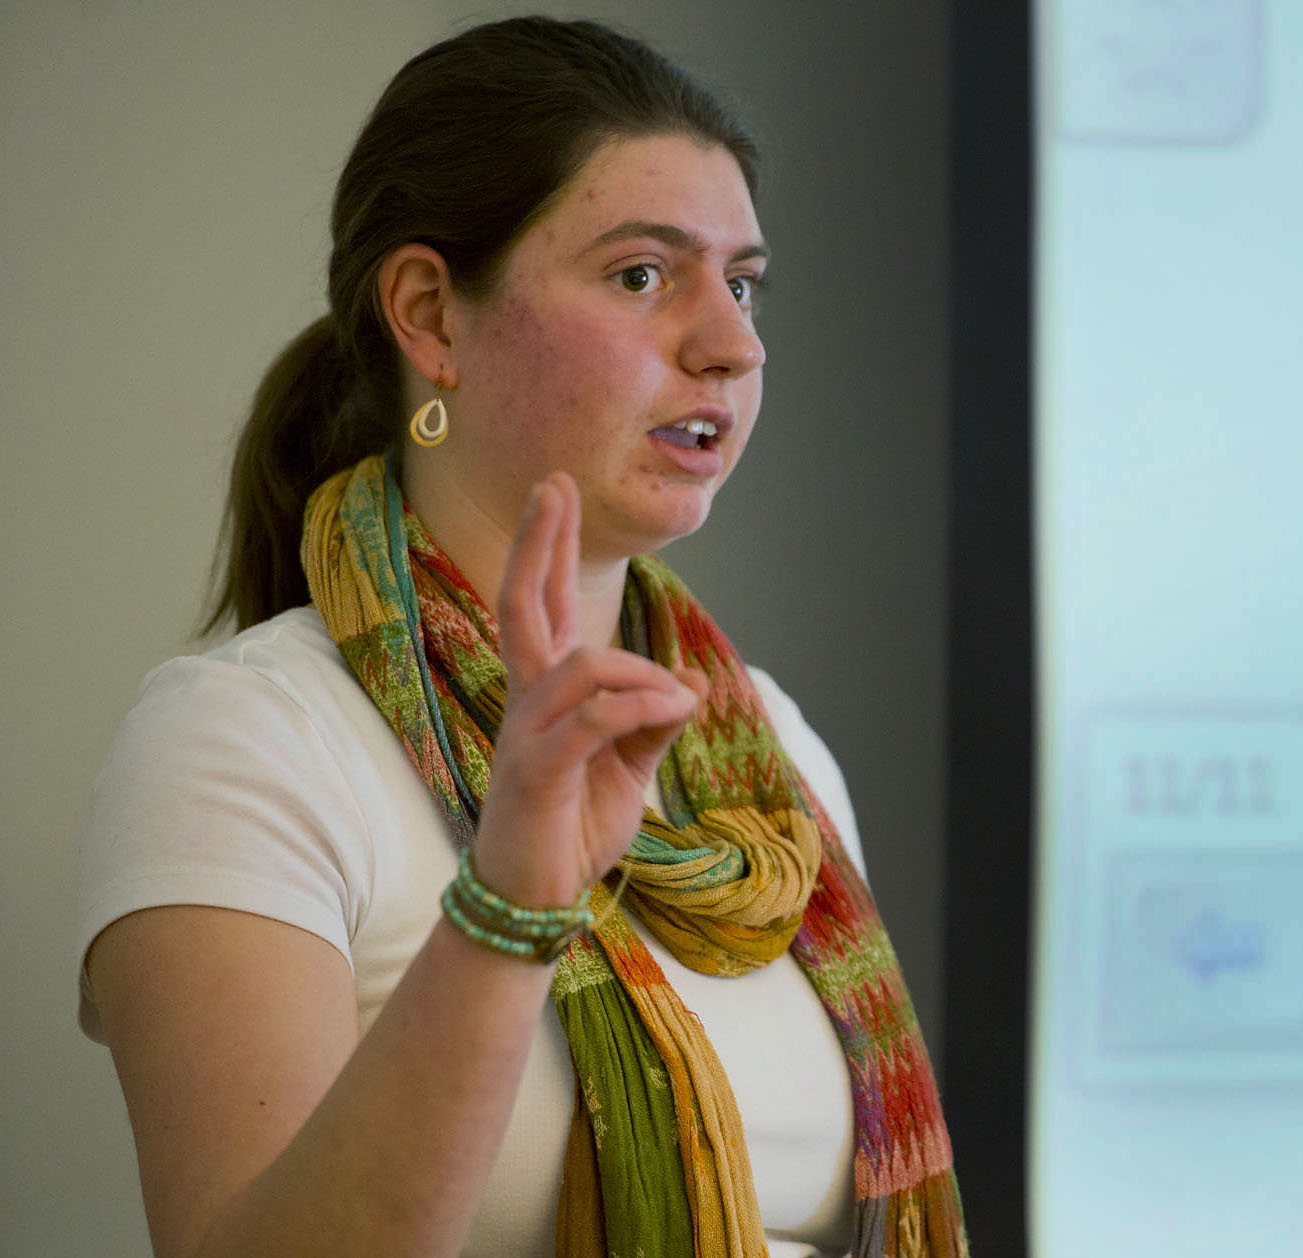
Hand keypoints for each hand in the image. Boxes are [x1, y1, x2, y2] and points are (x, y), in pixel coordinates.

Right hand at [468, 472, 706, 906]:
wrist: (536, 899)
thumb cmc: (573, 830)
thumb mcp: (628, 770)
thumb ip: (654, 723)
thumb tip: (689, 679)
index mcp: (547, 695)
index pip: (538, 606)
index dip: (545, 548)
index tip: (554, 492)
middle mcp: (527, 702)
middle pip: (522, 605)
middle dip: (540, 542)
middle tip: (553, 482)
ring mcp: (526, 734)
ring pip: (582, 664)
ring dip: (643, 674)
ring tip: (678, 701)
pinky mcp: (536, 772)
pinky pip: (594, 718)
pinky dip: (642, 707)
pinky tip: (674, 712)